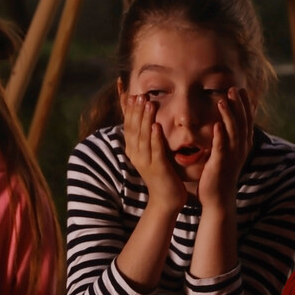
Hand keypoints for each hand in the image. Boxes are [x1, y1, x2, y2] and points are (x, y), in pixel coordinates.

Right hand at [122, 90, 186, 208]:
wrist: (166, 199)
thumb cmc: (161, 174)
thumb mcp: (151, 154)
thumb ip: (148, 138)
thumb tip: (147, 121)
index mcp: (133, 150)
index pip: (129, 126)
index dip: (130, 110)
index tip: (132, 94)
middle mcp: (136, 155)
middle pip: (134, 129)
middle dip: (137, 111)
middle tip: (140, 95)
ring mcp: (146, 162)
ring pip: (144, 137)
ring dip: (145, 119)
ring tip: (148, 104)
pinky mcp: (158, 168)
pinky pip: (156, 150)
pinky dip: (155, 138)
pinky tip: (156, 126)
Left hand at [198, 87, 254, 210]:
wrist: (218, 199)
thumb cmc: (220, 176)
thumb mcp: (227, 155)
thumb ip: (228, 139)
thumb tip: (225, 126)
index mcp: (242, 146)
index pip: (247, 121)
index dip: (245, 105)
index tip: (243, 90)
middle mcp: (240, 149)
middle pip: (242, 122)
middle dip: (239, 105)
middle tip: (235, 88)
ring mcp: (232, 156)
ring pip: (233, 132)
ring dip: (229, 115)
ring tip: (224, 100)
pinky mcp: (220, 164)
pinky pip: (221, 147)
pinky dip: (220, 135)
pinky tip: (216, 125)